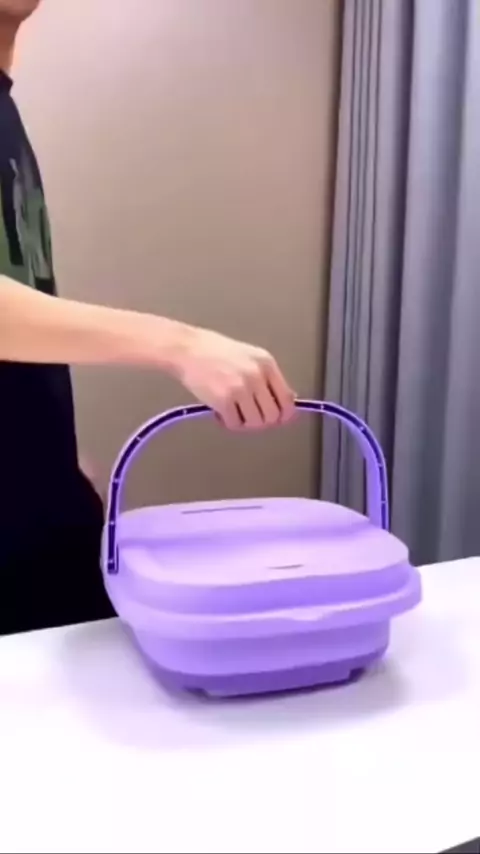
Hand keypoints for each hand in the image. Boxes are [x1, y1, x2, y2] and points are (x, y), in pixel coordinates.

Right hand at [173, 327, 295, 429]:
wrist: (187, 349)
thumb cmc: (214, 352)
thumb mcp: (249, 357)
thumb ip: (267, 378)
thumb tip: (284, 401)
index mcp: (266, 364)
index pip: (287, 400)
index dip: (283, 415)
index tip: (276, 420)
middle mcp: (257, 375)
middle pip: (273, 416)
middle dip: (261, 421)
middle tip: (248, 416)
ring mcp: (241, 388)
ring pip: (255, 423)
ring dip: (243, 423)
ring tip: (232, 412)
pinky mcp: (223, 399)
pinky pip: (234, 424)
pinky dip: (227, 422)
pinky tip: (220, 412)